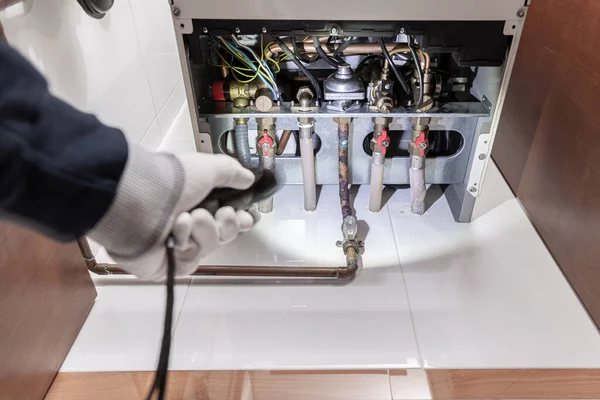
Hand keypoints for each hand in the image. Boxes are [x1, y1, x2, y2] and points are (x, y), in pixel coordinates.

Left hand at [89, 148, 256, 280]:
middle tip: (224, 214)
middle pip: (223, 234)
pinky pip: (190, 257)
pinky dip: (185, 239)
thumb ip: (232, 172)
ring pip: (210, 244)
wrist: (140, 199)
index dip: (240, 220)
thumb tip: (249, 178)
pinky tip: (174, 230)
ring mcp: (177, 246)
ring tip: (188, 217)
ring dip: (205, 229)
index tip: (247, 217)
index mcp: (197, 200)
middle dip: (227, 224)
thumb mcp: (208, 168)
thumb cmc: (173, 181)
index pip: (226, 217)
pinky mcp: (169, 265)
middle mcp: (188, 223)